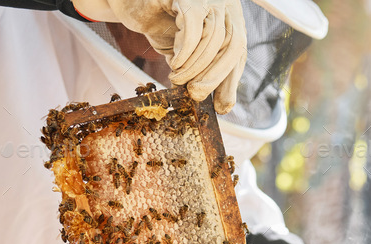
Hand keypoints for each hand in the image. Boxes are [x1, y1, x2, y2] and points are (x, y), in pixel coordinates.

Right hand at [73, 0, 245, 113]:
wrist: (132, 5)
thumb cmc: (163, 29)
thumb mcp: (190, 57)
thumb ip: (206, 74)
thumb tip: (223, 106)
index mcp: (229, 18)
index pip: (239, 51)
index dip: (231, 80)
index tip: (220, 106)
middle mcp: (223, 3)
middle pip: (232, 44)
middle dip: (214, 76)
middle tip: (195, 94)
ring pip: (213, 36)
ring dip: (194, 66)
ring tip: (177, 78)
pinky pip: (193, 22)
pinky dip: (186, 49)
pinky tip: (175, 62)